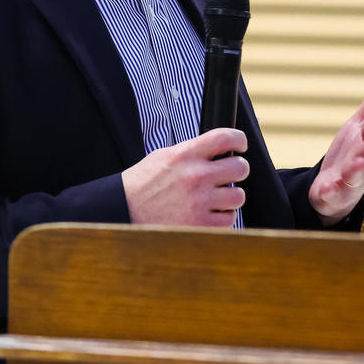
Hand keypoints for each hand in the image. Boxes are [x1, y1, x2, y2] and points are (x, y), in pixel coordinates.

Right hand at [122, 128, 249, 226]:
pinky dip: (222, 218)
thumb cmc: (143, 184)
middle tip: (229, 175)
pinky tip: (210, 214)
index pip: (225, 138)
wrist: (122, 211)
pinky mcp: (200, 225)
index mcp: (185, 155)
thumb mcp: (163, 157)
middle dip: (238, 170)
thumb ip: (192, 151)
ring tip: (217, 198)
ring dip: (231, 197)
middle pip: (240, 167)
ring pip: (238, 196)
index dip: (239, 139)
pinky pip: (229, 220)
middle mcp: (195, 176)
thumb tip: (219, 149)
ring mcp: (199, 202)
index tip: (241, 145)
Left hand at [308, 76, 363, 225]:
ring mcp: (347, 179)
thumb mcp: (359, 125)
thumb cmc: (351, 153)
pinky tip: (326, 188)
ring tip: (357, 162)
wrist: (336, 189)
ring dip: (356, 169)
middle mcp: (361, 161)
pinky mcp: (332, 193)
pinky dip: (329, 191)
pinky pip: (331, 193)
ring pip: (353, 174)